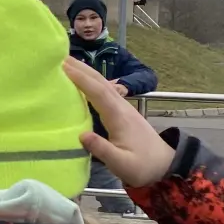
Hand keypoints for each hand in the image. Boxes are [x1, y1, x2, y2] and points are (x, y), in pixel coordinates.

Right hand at [64, 57, 172, 186]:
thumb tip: (81, 135)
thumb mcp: (122, 163)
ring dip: (85, 72)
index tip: (62, 67)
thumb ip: (102, 149)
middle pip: (101, 82)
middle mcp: (122, 107)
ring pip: (103, 84)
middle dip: (81, 68)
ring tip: (66, 63)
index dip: (80, 79)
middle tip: (59, 56)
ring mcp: (123, 108)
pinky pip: (104, 91)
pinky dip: (91, 82)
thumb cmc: (142, 167)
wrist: (165, 166)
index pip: (98, 92)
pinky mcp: (122, 112)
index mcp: (120, 117)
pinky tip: (82, 81)